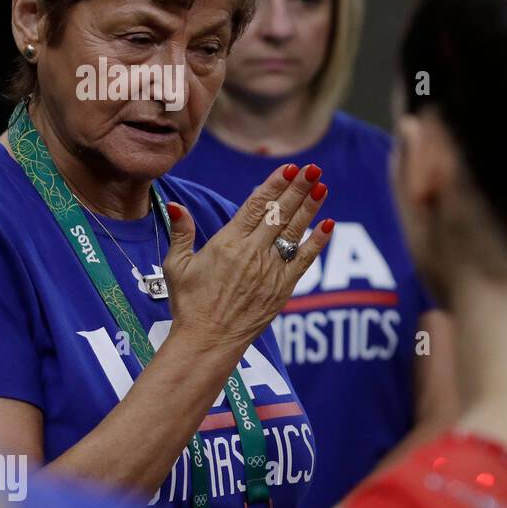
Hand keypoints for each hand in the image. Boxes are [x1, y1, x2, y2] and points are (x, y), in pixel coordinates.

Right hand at [161, 163, 333, 353]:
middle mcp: (252, 253)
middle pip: (280, 214)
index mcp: (227, 243)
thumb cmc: (190, 304)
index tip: (289, 167)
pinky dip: (317, 242)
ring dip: (310, 208)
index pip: (256, 205)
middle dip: (298, 189)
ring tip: (322, 187)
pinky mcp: (283, 289)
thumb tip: (177, 204)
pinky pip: (304, 261)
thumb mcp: (177, 265)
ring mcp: (270, 271)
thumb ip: (181, 232)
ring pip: (294, 232)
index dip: (275, 184)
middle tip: (314, 169)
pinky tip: (329, 225)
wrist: (208, 340)